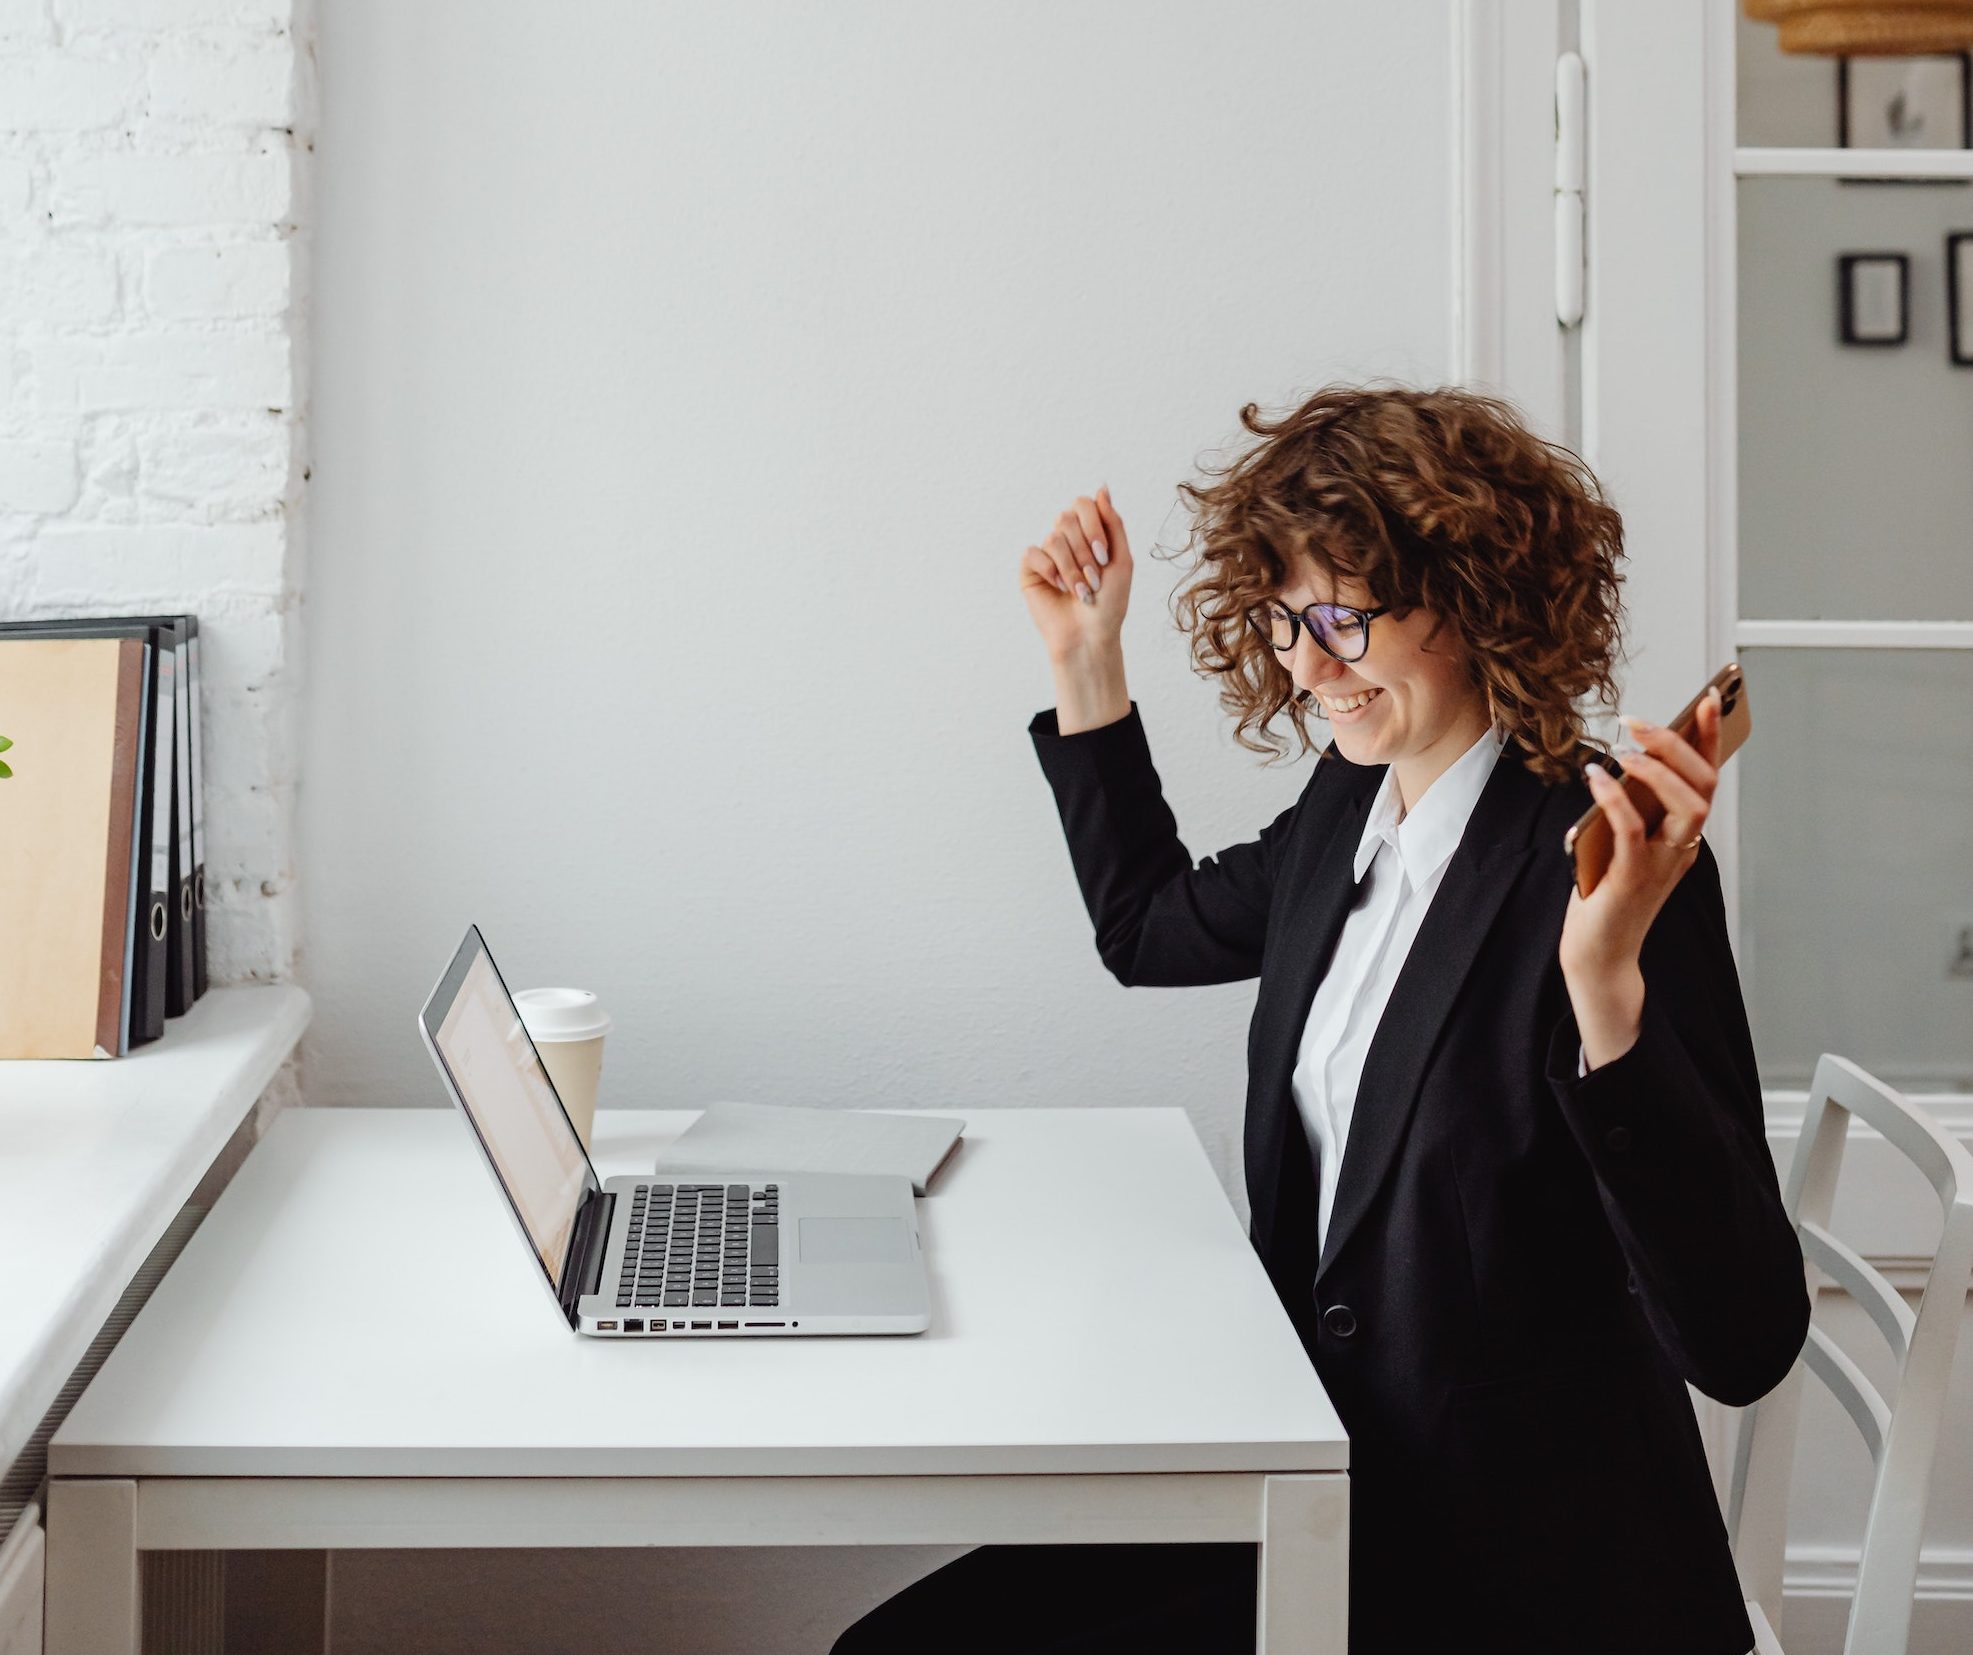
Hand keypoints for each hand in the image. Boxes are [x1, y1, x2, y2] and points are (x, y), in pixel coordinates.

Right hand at [1018, 485, 1133, 662]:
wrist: (1091, 635)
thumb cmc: (1110, 603)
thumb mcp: (1122, 559)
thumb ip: (1113, 522)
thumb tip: (1101, 487)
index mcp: (1089, 532)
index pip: (1083, 504)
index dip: (1093, 526)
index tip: (1103, 556)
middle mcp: (1067, 538)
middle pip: (1066, 518)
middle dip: (1084, 552)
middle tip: (1094, 579)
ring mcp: (1047, 553)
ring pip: (1053, 539)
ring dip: (1071, 568)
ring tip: (1081, 591)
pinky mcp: (1030, 569)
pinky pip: (1034, 553)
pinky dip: (1051, 572)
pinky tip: (1059, 589)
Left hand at [1558, 687, 1723, 1067]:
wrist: (1598, 953)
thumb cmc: (1607, 895)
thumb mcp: (1623, 843)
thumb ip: (1631, 809)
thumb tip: (1622, 760)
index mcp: (1682, 836)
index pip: (1706, 779)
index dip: (1711, 738)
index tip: (1710, 698)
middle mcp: (1681, 848)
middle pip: (1702, 787)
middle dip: (1678, 746)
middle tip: (1640, 722)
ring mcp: (1661, 865)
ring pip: (1685, 807)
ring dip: (1657, 771)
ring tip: (1624, 747)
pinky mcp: (1631, 880)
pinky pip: (1632, 832)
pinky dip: (1617, 800)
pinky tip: (1596, 777)